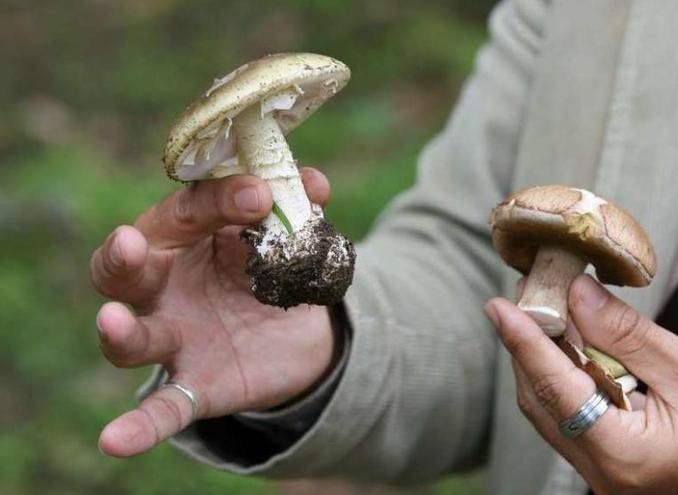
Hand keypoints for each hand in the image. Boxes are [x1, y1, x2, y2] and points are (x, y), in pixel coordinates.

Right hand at [91, 169, 336, 456]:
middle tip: (131, 242)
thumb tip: (316, 183)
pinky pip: (161, 408)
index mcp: (184, 237)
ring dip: (120, 332)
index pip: (186, 211)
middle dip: (122, 256)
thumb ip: (298, 210)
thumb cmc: (271, 267)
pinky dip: (137, 427)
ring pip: (131, 337)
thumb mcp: (287, 236)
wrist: (294, 331)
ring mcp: (172, 337)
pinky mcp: (193, 384)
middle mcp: (164, 285)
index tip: (260, 195)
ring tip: (113, 323)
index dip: (219, 200)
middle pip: (124, 270)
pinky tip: (114, 442)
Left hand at [484, 275, 677, 494]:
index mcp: (624, 456)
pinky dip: (567, 379)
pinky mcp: (615, 465)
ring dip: (545, 361)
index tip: (497, 305)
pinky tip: (570, 344)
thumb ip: (623, 332)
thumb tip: (574, 291)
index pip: (554, 389)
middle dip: (529, 346)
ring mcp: (608, 476)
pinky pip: (574, 418)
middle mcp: (605, 475)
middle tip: (526, 295)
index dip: (522, 341)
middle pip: (542, 403)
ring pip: (553, 412)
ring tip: (545, 311)